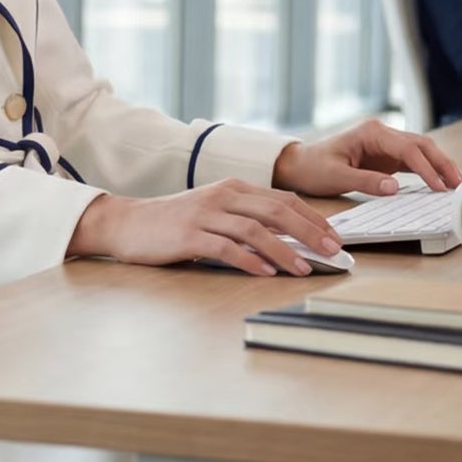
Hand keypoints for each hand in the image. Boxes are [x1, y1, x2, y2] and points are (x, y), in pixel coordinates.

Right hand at [67, 179, 344, 276]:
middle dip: (309, 232)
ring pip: (255, 230)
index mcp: (233, 188)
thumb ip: (245, 221)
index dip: (312, 218)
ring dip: (284, 250)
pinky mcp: (189, 236)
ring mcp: (205, 215)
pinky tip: (265, 273)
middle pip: (276, 211)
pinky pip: (225, 248)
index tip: (334, 237)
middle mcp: (223, 196)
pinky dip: (248, 260)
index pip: (283, 199)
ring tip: (303, 268)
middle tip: (332, 251)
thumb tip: (286, 241)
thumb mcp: (213, 212)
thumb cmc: (172, 223)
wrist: (127, 223)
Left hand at [272, 120, 461, 197]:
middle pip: (421, 145)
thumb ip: (366, 181)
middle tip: (458, 184)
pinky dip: (428, 171)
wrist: (298, 165)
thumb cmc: (313, 167)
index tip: (439, 185)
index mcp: (371, 132)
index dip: (426, 167)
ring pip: (421, 151)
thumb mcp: (336, 176)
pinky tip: (440, 182)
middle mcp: (382, 134)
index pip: (407, 148)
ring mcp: (386, 144)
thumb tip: (395, 188)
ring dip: (439, 166)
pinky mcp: (386, 157)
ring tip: (456, 184)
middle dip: (442, 163)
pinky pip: (413, 161)